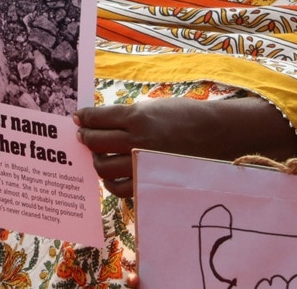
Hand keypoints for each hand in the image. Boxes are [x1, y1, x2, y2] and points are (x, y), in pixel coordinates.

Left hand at [74, 97, 296, 198]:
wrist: (218, 135)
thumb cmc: (187, 116)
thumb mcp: (155, 107)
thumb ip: (128, 116)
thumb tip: (101, 122)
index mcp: (138, 117)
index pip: (99, 118)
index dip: (84, 118)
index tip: (78, 117)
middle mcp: (138, 141)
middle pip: (96, 143)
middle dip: (85, 138)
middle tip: (83, 136)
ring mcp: (142, 164)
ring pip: (103, 167)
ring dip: (97, 160)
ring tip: (99, 154)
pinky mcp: (149, 183)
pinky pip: (118, 188)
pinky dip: (110, 180)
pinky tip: (112, 172)